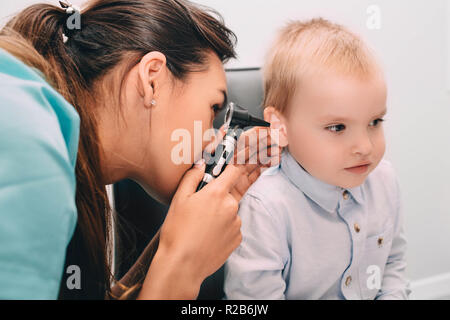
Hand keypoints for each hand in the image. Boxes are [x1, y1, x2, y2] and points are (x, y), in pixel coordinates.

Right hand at [139, 125, 280, 298]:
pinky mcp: (237, 238)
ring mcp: (236, 223)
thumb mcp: (179, 199)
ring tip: (203, 223)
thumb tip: (201, 165)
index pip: (235, 170)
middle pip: (236, 189)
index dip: (244, 159)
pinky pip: (233, 226)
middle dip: (238, 182)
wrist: (182, 264)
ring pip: (232, 210)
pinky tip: (209, 233)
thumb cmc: (177, 232)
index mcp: (216, 193)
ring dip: (223, 210)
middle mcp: (231, 207)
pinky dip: (225, 226)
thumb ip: (192, 178)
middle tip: (239, 179)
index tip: (252, 151)